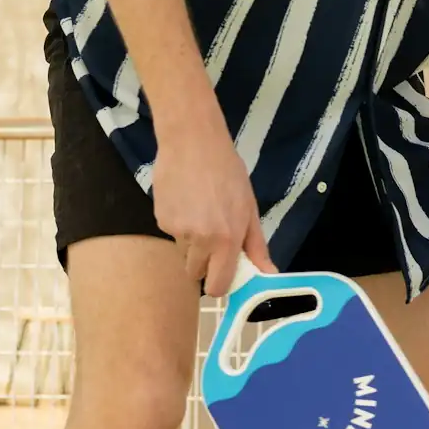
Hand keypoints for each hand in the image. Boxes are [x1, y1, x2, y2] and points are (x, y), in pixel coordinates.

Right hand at [152, 120, 274, 296]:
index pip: (218, 286)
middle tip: (212, 236)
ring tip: (200, 210)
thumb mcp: (249, 207)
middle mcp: (201, 240)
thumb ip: (256, 245)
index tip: (223, 270)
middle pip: (197, 273)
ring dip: (192, 242)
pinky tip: (186, 200)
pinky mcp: (160, 221)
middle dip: (204, 263)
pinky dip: (179, 224)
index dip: (219, 283)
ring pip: (184, 253)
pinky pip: (172, 234)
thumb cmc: (228, 172)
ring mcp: (177, 231)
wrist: (193, 141)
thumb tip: (268, 274)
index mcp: (227, 239)